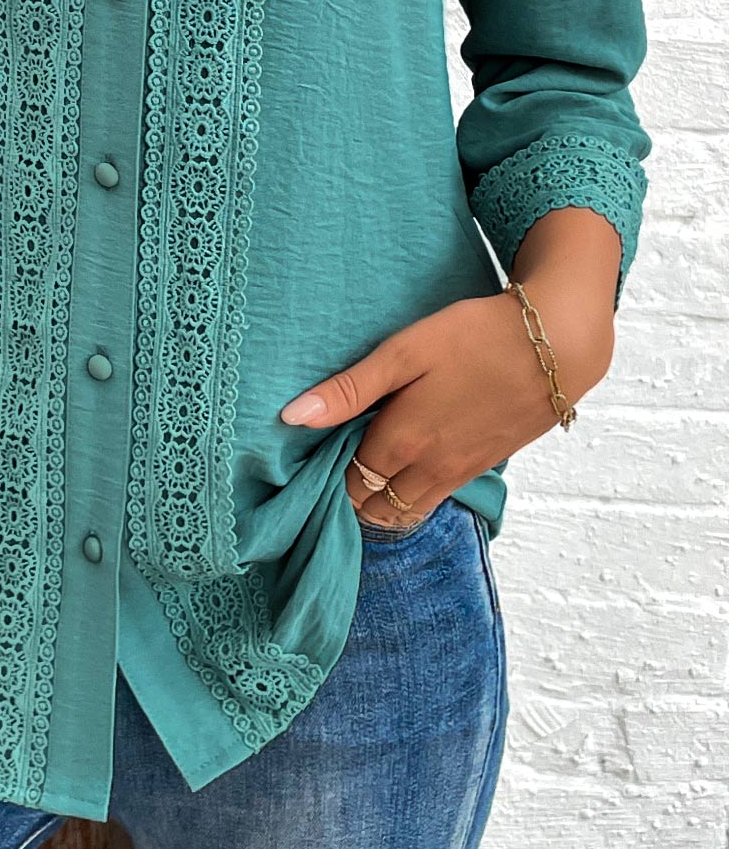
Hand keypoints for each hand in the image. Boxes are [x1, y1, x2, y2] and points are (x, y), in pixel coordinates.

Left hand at [279, 276, 614, 528]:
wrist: (556, 345)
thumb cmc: (475, 337)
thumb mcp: (404, 352)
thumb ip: (350, 389)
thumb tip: (292, 417)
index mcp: (401, 442)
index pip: (349, 485)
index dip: (327, 479)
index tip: (310, 462)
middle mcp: (429, 469)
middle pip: (375, 509)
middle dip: (350, 499)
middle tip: (332, 471)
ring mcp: (460, 472)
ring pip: (407, 511)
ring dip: (382, 502)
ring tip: (364, 473)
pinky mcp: (484, 464)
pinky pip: (436, 497)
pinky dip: (413, 495)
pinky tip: (406, 466)